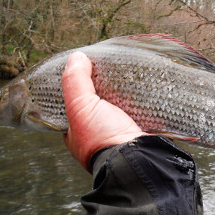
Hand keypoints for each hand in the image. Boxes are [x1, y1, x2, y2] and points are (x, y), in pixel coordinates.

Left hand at [62, 52, 146, 171]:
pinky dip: (138, 103)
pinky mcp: (137, 133)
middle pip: (97, 106)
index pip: (73, 106)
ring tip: (127, 77)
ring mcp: (117, 137)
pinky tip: (140, 90)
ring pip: (118, 110)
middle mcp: (95, 137)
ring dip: (123, 96)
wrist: (136, 158)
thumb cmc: (102, 137)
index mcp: (76, 135)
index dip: (78, 89)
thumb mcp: (81, 106)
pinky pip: (136, 113)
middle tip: (109, 73)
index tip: (87, 72)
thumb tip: (77, 57)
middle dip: (104, 92)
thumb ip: (75, 81)